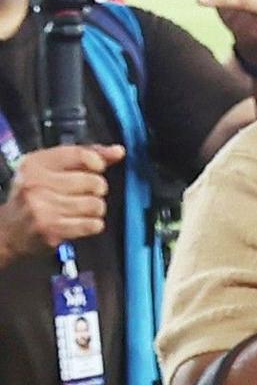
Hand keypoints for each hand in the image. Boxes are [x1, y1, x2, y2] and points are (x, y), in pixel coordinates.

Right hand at [0, 142, 122, 261]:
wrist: (7, 233)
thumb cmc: (34, 198)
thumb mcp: (50, 171)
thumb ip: (84, 157)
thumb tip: (118, 151)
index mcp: (35, 164)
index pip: (80, 154)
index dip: (97, 161)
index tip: (98, 167)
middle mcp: (36, 184)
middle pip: (93, 181)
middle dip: (95, 190)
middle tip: (82, 194)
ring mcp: (42, 207)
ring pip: (95, 204)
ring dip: (94, 209)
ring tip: (78, 211)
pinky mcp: (51, 230)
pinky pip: (92, 224)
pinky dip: (92, 225)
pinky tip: (78, 223)